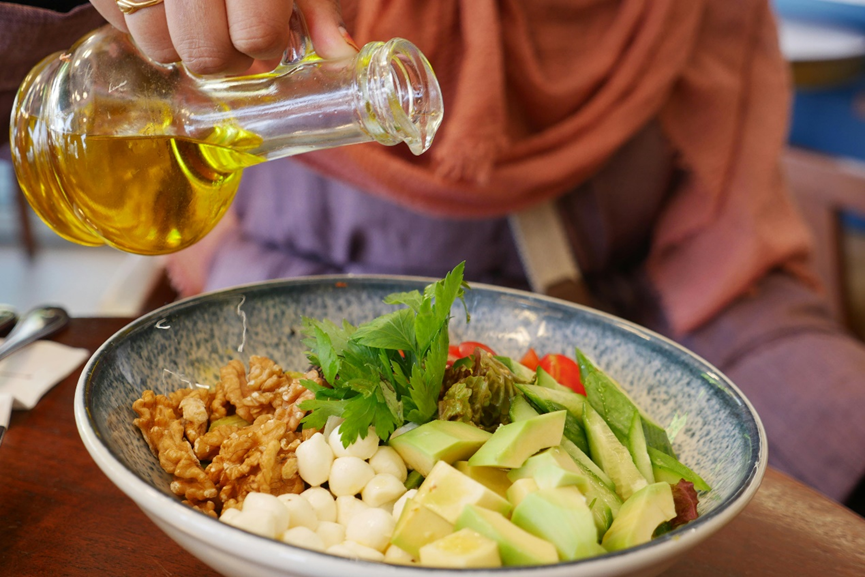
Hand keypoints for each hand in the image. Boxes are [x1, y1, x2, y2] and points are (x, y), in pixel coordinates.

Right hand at [89, 0, 356, 75]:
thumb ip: (318, 2)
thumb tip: (339, 55)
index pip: (256, 37)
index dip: (267, 45)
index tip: (272, 34)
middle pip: (203, 53)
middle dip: (225, 57)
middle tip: (235, 37)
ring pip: (155, 44)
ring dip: (180, 46)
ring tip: (199, 19)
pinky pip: (116, 17)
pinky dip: (139, 22)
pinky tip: (165, 5)